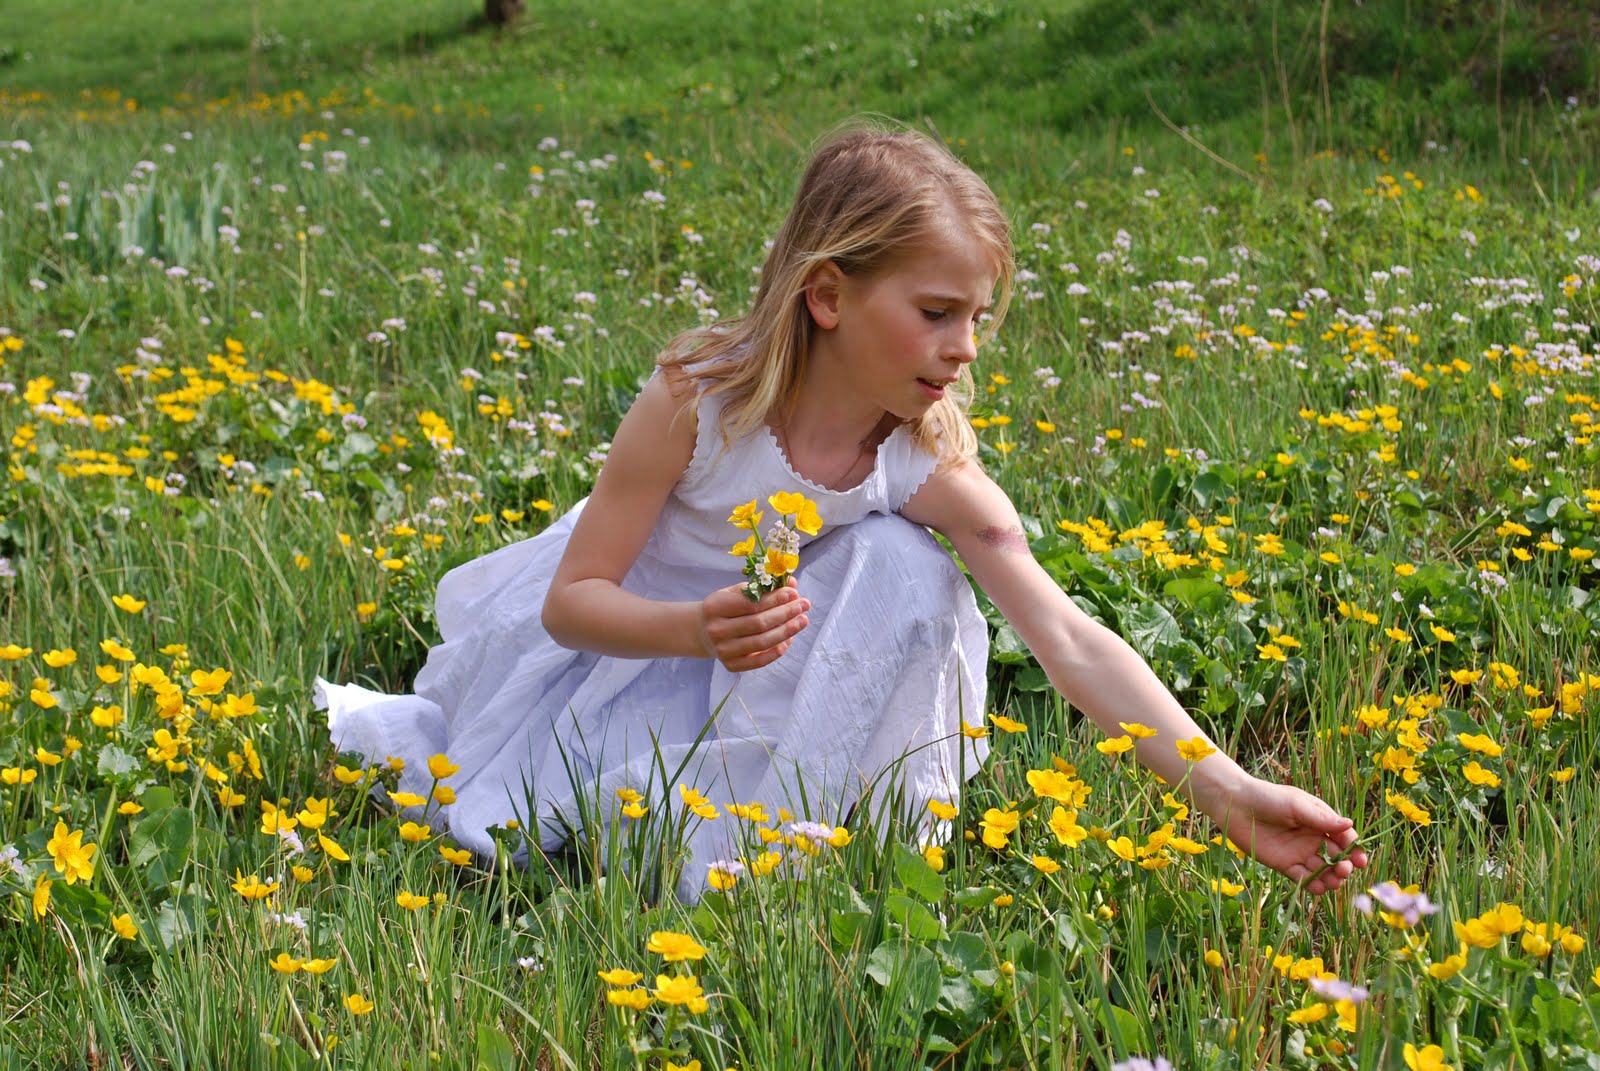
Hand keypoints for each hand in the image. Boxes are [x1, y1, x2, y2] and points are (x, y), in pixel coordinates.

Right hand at [697, 576, 810, 671]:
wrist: (701, 631)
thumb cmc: (723, 608)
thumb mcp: (735, 592)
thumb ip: (762, 588)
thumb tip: (792, 584)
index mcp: (715, 607)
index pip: (751, 604)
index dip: (775, 599)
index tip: (793, 593)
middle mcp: (717, 630)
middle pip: (759, 623)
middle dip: (786, 613)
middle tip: (804, 604)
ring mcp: (723, 651)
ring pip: (762, 642)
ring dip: (787, 631)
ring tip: (802, 620)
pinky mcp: (730, 666)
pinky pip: (759, 661)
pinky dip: (776, 652)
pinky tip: (789, 640)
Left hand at [1206, 777, 1369, 895]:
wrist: (1236, 805)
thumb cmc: (1268, 798)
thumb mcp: (1297, 805)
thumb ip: (1321, 819)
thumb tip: (1349, 825)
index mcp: (1320, 821)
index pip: (1344, 838)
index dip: (1355, 850)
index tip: (1360, 860)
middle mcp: (1313, 839)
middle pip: (1337, 858)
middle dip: (1345, 866)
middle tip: (1344, 870)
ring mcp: (1300, 853)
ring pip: (1323, 871)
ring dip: (1331, 878)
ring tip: (1333, 881)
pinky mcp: (1284, 865)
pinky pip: (1303, 878)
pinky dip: (1312, 884)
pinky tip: (1318, 886)